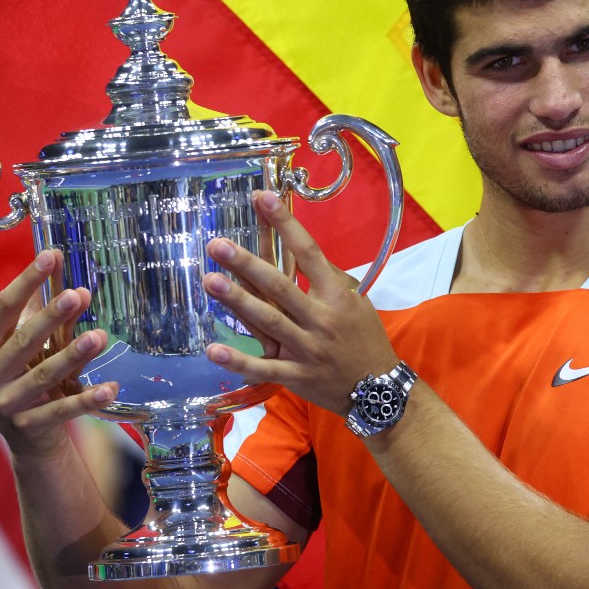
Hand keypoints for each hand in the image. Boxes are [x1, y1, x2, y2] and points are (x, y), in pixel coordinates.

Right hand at [0, 249, 115, 460]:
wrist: (29, 441)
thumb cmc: (29, 381)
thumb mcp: (34, 350)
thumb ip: (52, 321)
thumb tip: (77, 286)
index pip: (4, 308)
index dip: (27, 281)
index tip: (51, 256)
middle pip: (22, 341)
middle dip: (50, 318)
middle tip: (76, 295)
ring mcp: (7, 403)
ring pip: (43, 375)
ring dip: (72, 355)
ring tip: (99, 337)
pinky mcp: (29, 427)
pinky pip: (62, 410)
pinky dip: (87, 399)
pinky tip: (111, 387)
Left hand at [202, 190, 398, 415]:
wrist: (378, 389)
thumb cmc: (365, 339)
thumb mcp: (357, 302)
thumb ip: (329, 278)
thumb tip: (299, 251)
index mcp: (336, 296)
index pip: (308, 252)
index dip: (285, 224)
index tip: (262, 199)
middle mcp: (320, 319)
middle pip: (279, 286)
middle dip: (247, 264)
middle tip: (218, 245)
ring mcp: (306, 349)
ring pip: (267, 322)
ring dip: (237, 302)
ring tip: (210, 280)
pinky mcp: (295, 376)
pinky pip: (262, 368)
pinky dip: (238, 361)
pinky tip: (212, 349)